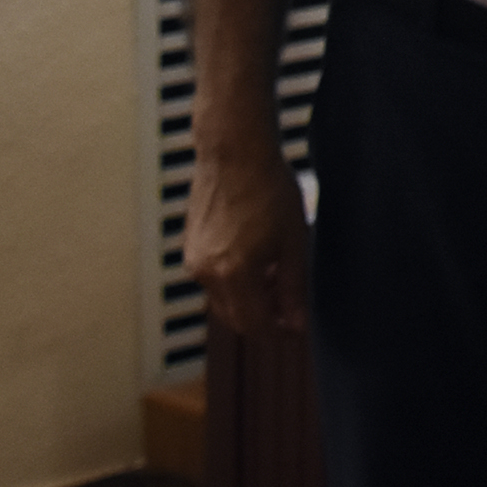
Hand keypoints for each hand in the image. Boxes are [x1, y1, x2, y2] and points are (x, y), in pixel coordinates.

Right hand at [183, 131, 307, 337]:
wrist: (235, 153)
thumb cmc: (268, 189)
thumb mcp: (293, 241)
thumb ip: (293, 287)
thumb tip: (296, 322)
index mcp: (232, 273)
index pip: (253, 324)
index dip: (276, 333)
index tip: (294, 330)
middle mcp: (206, 272)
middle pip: (234, 317)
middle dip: (262, 319)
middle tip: (290, 308)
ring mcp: (194, 259)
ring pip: (223, 298)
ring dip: (249, 299)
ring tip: (277, 276)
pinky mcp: (190, 246)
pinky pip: (212, 278)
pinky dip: (234, 281)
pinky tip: (258, 260)